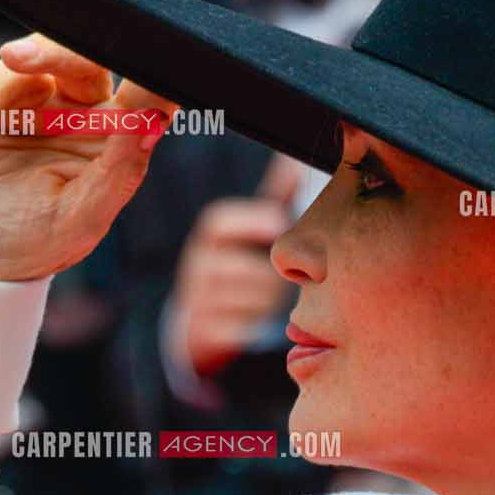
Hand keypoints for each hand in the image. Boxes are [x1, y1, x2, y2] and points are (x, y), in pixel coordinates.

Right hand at [0, 34, 176, 281]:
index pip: (142, 96)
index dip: (141, 79)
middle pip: (84, 57)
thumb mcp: (75, 221)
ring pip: (26, 62)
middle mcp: (79, 115)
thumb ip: (118, 172)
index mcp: (113, 144)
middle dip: (50, 54)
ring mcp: (33, 101)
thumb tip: (150, 120)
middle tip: (14, 58)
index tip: (125, 83)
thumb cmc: (19, 245)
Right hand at [170, 155, 303, 378]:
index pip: (219, 223)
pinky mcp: (201, 334)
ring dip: (270, 306)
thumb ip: (275, 199)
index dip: (252, 221)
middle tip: (292, 281)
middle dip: (274, 277)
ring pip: (247, 302)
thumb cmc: (239, 272)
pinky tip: (262, 328)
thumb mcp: (250, 234)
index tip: (280, 225)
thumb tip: (297, 160)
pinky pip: (237, 332)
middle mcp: (197, 267)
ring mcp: (197, 302)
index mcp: (210, 239)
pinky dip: (255, 331)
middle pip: (243, 267)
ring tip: (277, 306)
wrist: (199, 326)